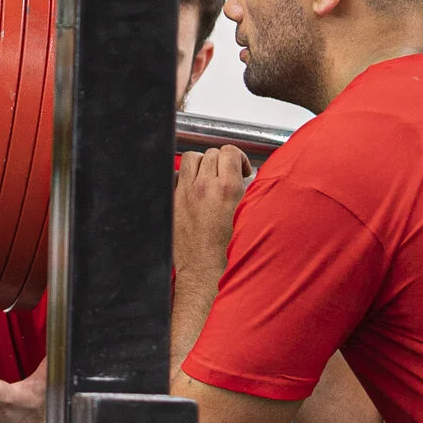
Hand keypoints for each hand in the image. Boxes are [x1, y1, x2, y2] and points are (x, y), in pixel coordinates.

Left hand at [174, 146, 249, 284]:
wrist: (205, 270)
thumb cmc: (229, 251)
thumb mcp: (248, 217)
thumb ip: (248, 193)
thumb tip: (247, 179)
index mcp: (226, 189)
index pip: (229, 152)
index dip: (238, 158)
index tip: (241, 170)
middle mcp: (203, 187)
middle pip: (211, 154)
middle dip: (222, 161)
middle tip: (228, 176)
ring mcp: (185, 193)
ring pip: (191, 159)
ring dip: (202, 163)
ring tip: (210, 177)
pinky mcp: (173, 202)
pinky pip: (177, 175)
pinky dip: (186, 176)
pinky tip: (194, 189)